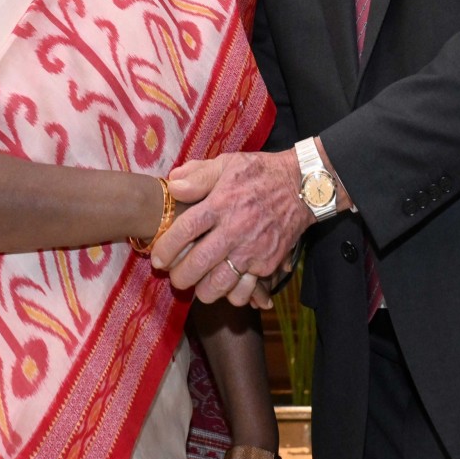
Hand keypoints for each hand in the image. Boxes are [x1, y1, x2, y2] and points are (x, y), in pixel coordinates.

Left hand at [152, 151, 309, 303]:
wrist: (301, 186)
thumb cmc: (259, 173)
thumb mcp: (227, 163)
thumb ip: (197, 175)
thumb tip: (172, 186)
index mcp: (221, 203)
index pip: (185, 231)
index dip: (166, 249)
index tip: (158, 259)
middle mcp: (235, 229)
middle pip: (197, 264)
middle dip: (179, 276)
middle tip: (175, 277)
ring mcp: (252, 249)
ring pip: (220, 284)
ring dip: (203, 290)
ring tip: (198, 286)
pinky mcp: (268, 263)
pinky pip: (244, 289)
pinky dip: (231, 295)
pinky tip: (225, 288)